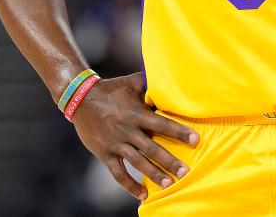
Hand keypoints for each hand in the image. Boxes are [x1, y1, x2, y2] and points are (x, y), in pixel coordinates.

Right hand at [71, 72, 198, 199]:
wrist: (80, 99)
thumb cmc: (111, 89)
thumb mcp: (131, 82)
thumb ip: (150, 83)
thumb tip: (170, 81)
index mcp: (136, 113)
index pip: (162, 124)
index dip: (179, 132)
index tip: (195, 140)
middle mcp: (127, 130)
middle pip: (152, 148)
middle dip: (169, 161)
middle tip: (185, 172)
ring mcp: (116, 144)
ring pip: (137, 162)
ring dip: (153, 174)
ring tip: (169, 184)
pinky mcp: (105, 154)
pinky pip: (118, 173)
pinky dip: (129, 185)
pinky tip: (142, 194)